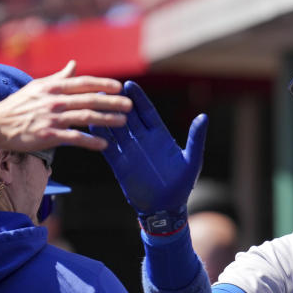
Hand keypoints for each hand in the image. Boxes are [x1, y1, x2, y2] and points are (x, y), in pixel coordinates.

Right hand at [0, 60, 131, 151]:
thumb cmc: (20, 104)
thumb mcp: (38, 86)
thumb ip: (59, 77)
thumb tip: (74, 64)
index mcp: (53, 87)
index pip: (83, 83)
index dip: (103, 84)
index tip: (120, 87)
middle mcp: (54, 100)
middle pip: (89, 99)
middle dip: (112, 102)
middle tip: (130, 105)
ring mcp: (52, 118)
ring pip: (85, 117)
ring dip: (107, 119)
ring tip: (123, 122)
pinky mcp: (49, 135)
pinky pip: (75, 138)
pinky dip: (91, 141)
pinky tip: (104, 144)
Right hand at [90, 81, 207, 234]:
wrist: (166, 207)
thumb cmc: (183, 184)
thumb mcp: (192, 160)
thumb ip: (196, 138)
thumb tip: (203, 117)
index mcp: (160, 136)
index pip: (147, 112)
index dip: (138, 99)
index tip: (129, 85)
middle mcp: (143, 140)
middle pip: (128, 116)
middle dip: (118, 102)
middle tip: (105, 88)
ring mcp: (130, 151)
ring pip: (115, 129)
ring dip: (105, 116)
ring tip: (92, 102)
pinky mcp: (119, 164)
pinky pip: (107, 147)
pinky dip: (98, 137)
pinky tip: (88, 125)